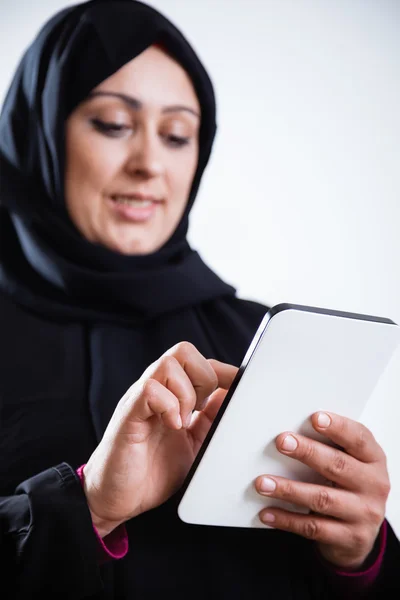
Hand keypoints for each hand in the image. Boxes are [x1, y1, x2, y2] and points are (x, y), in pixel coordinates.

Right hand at [82, 342, 236, 536]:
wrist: (117, 499)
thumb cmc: (150, 472)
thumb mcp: (193, 444)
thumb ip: (209, 419)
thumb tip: (231, 396)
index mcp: (171, 395)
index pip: (198, 361)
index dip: (223, 370)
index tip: (240, 386)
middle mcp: (155, 391)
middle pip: (183, 351)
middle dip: (203, 377)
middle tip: (200, 409)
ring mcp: (140, 400)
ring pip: (168, 364)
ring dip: (185, 393)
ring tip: (183, 422)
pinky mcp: (129, 414)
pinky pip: (150, 389)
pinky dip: (169, 406)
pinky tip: (172, 427)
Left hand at [255, 412, 389, 569]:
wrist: (360, 534)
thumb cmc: (349, 486)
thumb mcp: (351, 463)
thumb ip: (332, 446)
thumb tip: (293, 433)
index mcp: (374, 460)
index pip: (359, 439)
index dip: (338, 427)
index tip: (315, 418)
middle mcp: (374, 485)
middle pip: (338, 465)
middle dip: (307, 452)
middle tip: (282, 442)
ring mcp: (364, 513)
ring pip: (322, 498)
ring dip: (289, 489)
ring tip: (263, 482)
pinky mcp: (350, 538)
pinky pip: (313, 527)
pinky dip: (287, 519)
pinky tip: (267, 512)